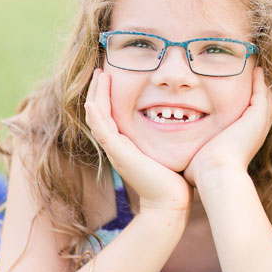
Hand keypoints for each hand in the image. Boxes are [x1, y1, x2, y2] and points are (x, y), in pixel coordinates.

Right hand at [84, 69, 191, 210]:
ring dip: (96, 95)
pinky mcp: (120, 155)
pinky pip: (102, 132)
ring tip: (100, 75)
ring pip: (97, 118)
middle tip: (100, 69)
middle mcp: (117, 145)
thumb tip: (178, 118)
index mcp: (126, 142)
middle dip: (98, 89)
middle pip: (99, 112)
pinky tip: (92, 102)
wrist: (171, 201)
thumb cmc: (174, 177)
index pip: (109, 112)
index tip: (110, 74)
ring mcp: (116, 150)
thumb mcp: (165, 148)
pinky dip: (96, 116)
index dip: (107, 93)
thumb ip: (166, 134)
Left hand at [185, 66, 271, 186]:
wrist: (214, 173)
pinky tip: (256, 69)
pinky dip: (260, 82)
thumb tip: (177, 156)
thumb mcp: (199, 157)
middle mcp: (255, 133)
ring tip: (257, 68)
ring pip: (264, 98)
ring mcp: (258, 125)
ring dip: (261, 83)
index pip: (250, 119)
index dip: (247, 104)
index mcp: (244, 141)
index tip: (239, 92)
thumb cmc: (201, 171)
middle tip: (255, 74)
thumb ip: (192, 150)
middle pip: (262, 107)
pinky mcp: (257, 118)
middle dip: (258, 91)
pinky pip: (261, 93)